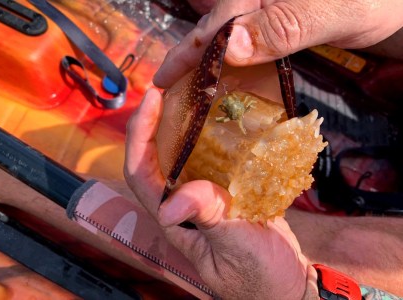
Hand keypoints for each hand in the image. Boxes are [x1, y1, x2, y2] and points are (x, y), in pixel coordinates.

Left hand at [124, 88, 313, 298]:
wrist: (286, 286)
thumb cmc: (260, 278)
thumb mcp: (236, 250)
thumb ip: (209, 221)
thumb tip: (171, 204)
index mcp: (175, 222)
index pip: (141, 173)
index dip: (139, 135)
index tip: (152, 100)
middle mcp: (181, 207)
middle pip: (154, 158)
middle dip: (154, 121)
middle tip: (170, 87)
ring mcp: (203, 198)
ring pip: (180, 156)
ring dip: (180, 125)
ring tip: (194, 94)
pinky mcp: (224, 194)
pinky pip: (209, 160)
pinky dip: (210, 137)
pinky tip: (223, 118)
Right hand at [154, 0, 402, 87]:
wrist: (395, 5)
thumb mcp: (330, 10)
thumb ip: (283, 25)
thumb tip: (229, 46)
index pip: (213, 25)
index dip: (185, 54)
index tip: (161, 82)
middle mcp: (255, 2)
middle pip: (213, 34)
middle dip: (190, 64)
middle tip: (170, 96)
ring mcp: (267, 16)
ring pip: (227, 44)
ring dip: (209, 70)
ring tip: (191, 96)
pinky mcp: (278, 30)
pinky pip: (248, 51)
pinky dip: (234, 70)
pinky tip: (229, 86)